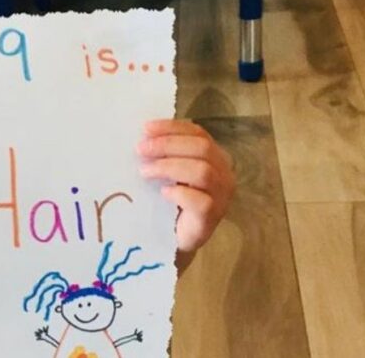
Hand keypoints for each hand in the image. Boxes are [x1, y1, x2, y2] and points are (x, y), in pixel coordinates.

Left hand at [138, 120, 234, 252]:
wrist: (173, 237)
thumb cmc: (170, 200)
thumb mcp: (168, 171)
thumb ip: (164, 154)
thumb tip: (143, 136)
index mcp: (213, 157)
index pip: (198, 133)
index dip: (172, 128)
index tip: (146, 128)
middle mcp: (223, 174)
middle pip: (202, 148)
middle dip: (168, 145)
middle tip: (141, 149)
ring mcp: (221, 197)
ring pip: (202, 172)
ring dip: (169, 167)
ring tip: (145, 172)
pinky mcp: (211, 218)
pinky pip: (201, 201)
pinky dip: (179, 193)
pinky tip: (163, 193)